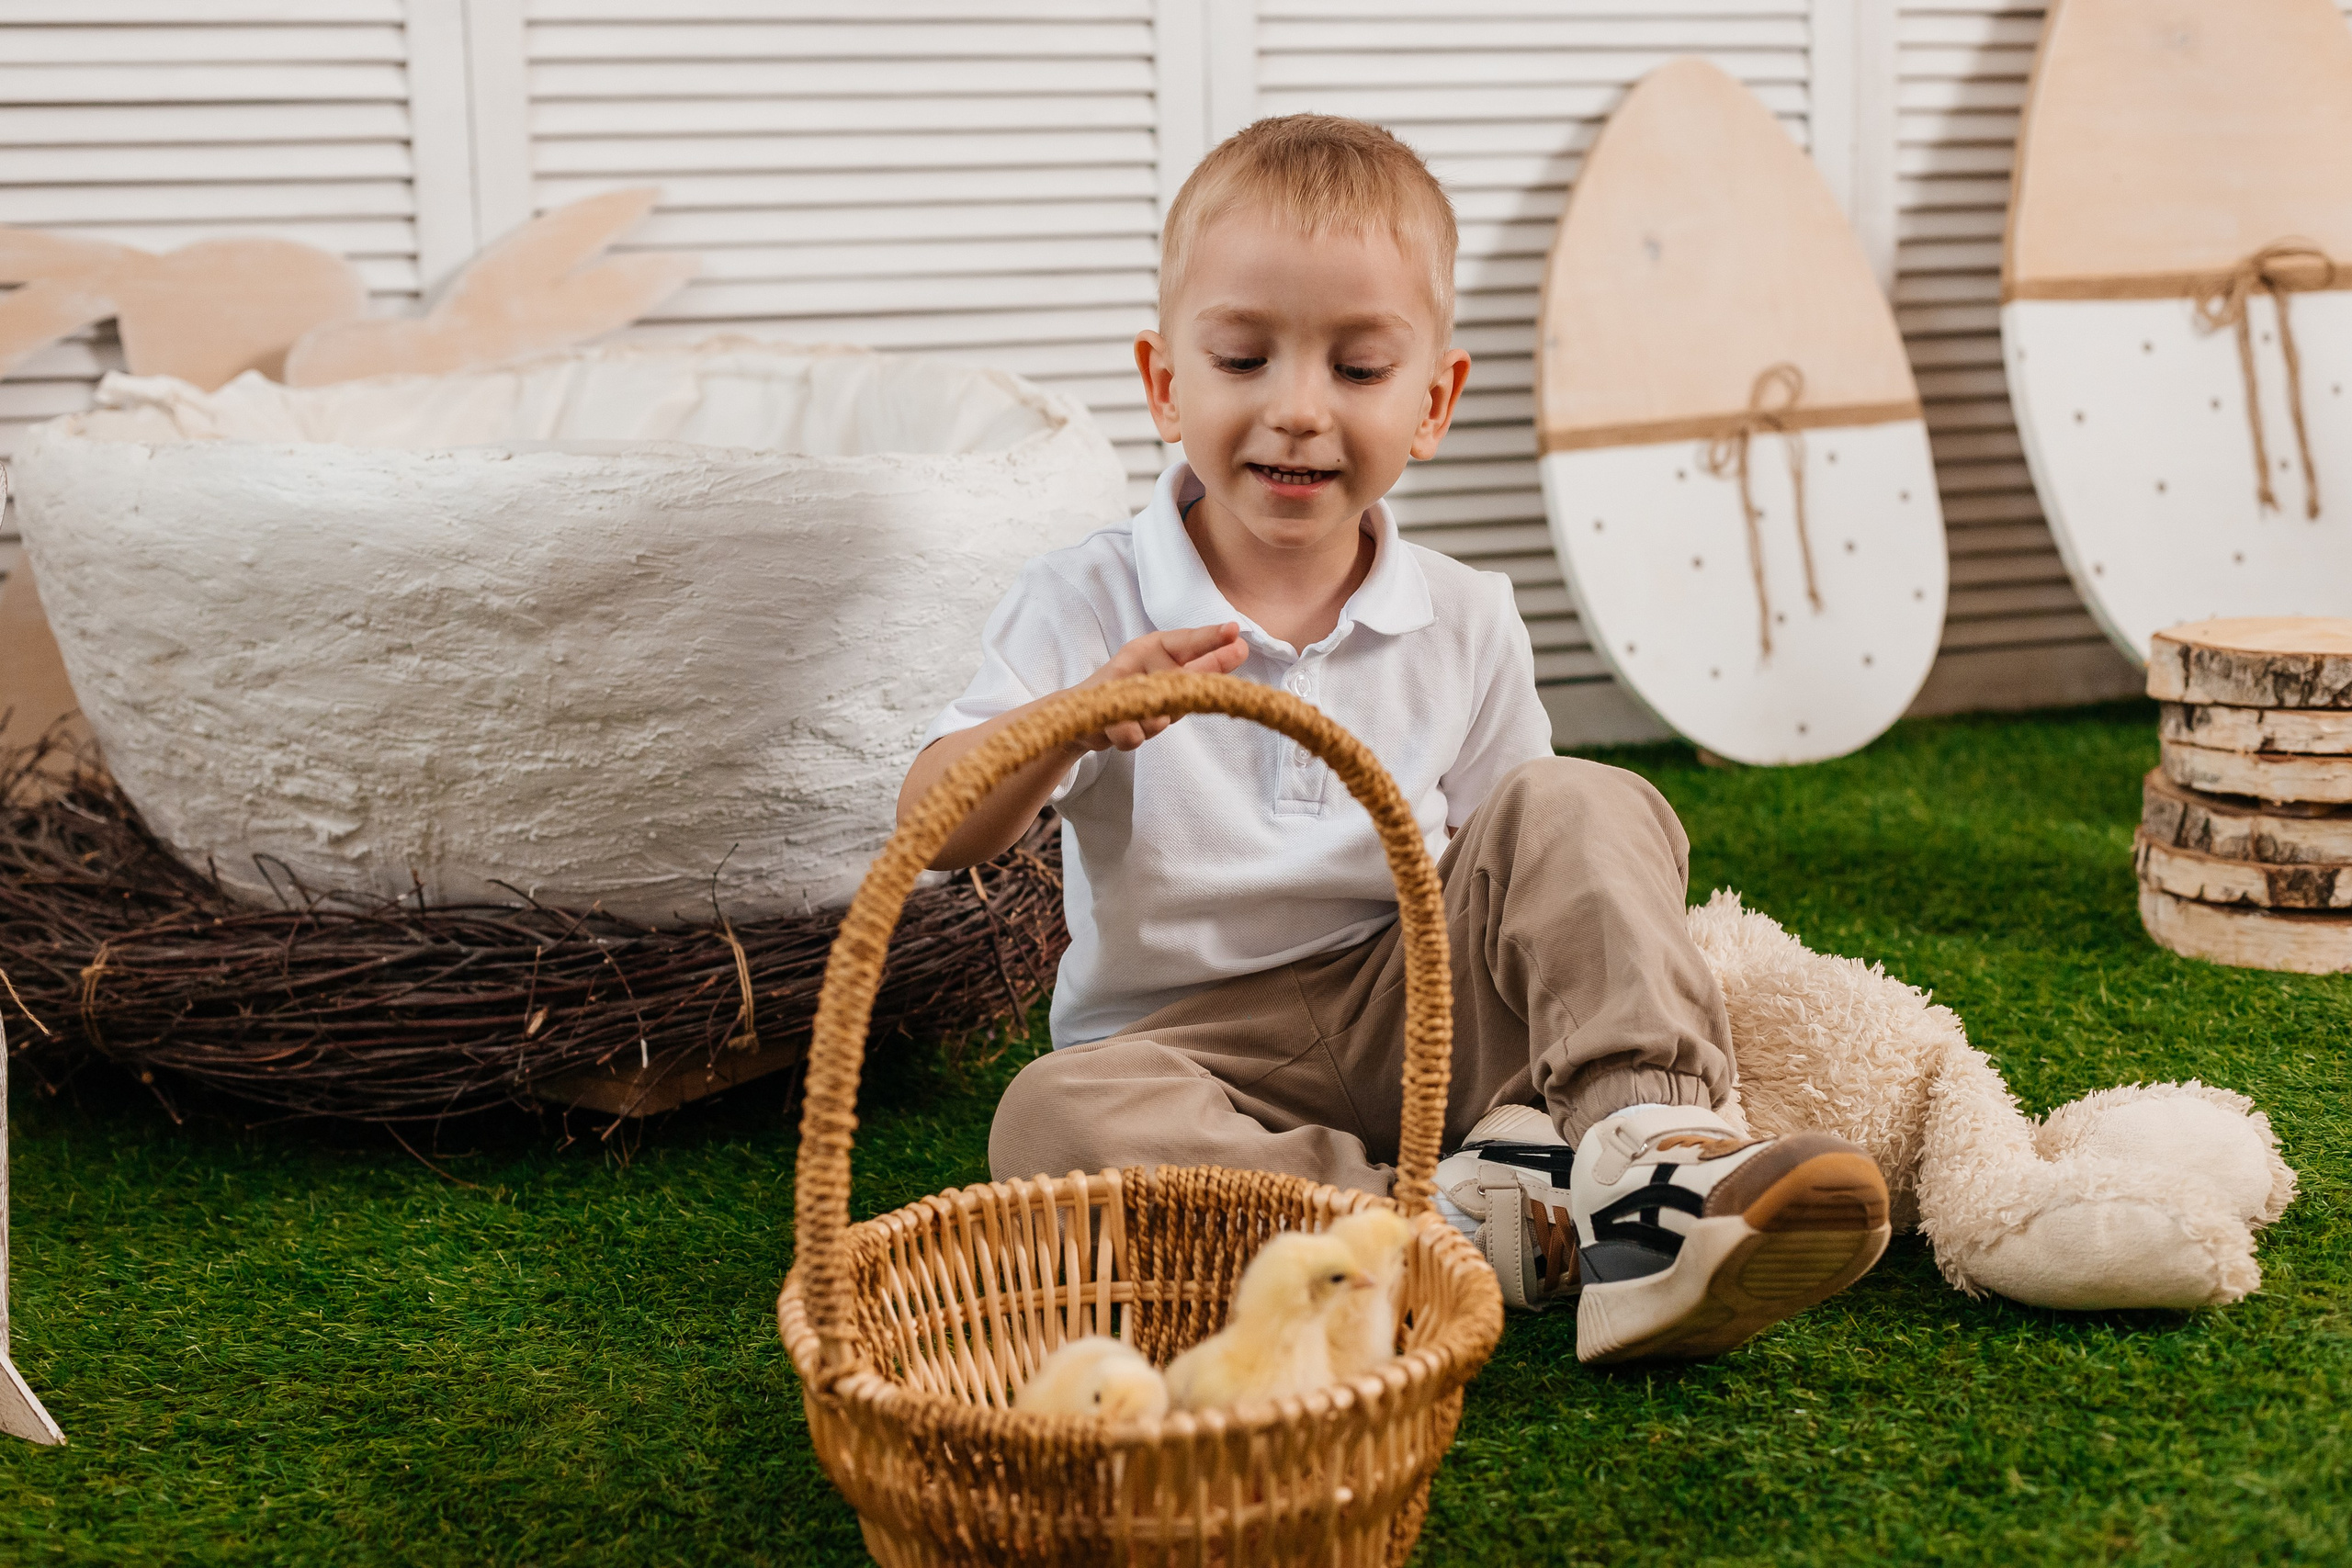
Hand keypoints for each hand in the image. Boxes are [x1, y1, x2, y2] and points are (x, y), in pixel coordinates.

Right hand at [1068, 623, 1247, 752]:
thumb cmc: (1137, 694)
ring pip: (1158, 716)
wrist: (1084, 714)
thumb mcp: (1172, 682)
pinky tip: (1121, 727)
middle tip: (1221, 663)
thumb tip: (1239, 649)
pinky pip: (1133, 734)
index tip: (1233, 631)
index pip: (1187, 642)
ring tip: (1138, 716)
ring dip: (1154, 724)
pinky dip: (1133, 736)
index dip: (1210, 638)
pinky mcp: (1102, 707)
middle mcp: (1138, 659)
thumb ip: (1203, 667)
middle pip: (1178, 677)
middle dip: (1198, 681)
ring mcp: (1117, 682)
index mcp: (1155, 647)